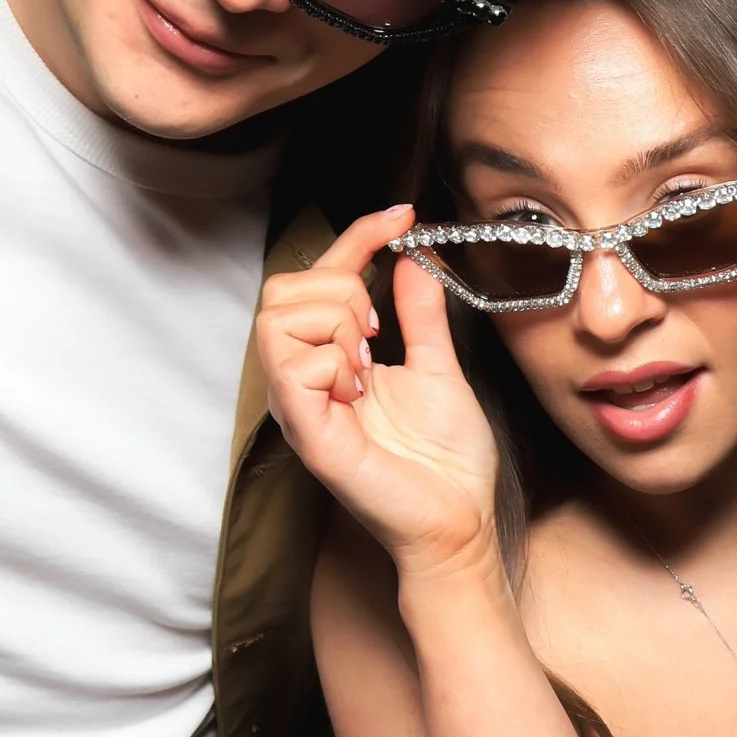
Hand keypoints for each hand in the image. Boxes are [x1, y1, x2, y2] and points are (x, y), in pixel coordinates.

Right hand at [257, 212, 502, 581]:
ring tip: (370, 366)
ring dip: (337, 325)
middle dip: (340, 289)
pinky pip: (292, 369)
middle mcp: (305, 381)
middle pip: (280, 290)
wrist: (460, 521)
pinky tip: (361, 391)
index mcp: (331, 362)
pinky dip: (333, 364)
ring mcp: (300, 407)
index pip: (320, 279)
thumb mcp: (439, 367)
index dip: (356, 237)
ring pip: (277, 319)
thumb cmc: (447, 461)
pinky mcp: (307, 434)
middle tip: (382, 335)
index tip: (402, 215)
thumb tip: (413, 258)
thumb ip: (421, 314)